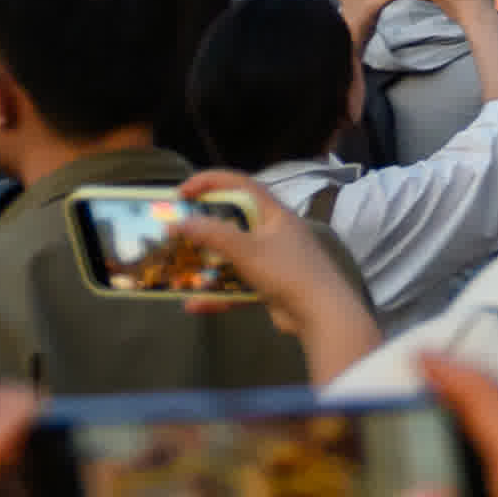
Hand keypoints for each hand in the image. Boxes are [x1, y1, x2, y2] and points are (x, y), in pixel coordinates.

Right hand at [163, 173, 379, 376]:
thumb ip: (212, 234)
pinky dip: (217, 294)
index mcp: (275, 214)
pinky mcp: (270, 285)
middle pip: (232, 221)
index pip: (240, 185)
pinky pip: (237, 285)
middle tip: (176, 231)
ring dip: (206, 264)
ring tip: (178, 270)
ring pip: (232, 257)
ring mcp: (272, 260)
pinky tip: (194, 305)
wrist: (321, 314)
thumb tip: (180, 222)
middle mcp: (274, 232)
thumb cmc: (287, 272)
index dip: (210, 182)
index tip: (181, 192)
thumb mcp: (247, 249)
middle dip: (202, 227)